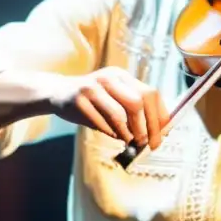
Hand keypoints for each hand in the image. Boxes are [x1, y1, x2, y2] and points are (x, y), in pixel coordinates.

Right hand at [48, 67, 169, 148]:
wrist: (58, 92)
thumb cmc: (93, 101)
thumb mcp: (114, 97)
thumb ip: (133, 110)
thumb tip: (157, 133)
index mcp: (122, 76)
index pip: (150, 93)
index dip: (159, 116)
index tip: (162, 135)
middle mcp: (109, 77)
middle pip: (138, 102)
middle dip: (146, 127)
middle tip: (147, 143)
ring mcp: (93, 86)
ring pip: (119, 112)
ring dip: (128, 132)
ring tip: (129, 141)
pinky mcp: (79, 99)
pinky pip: (100, 121)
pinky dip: (110, 132)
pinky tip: (113, 136)